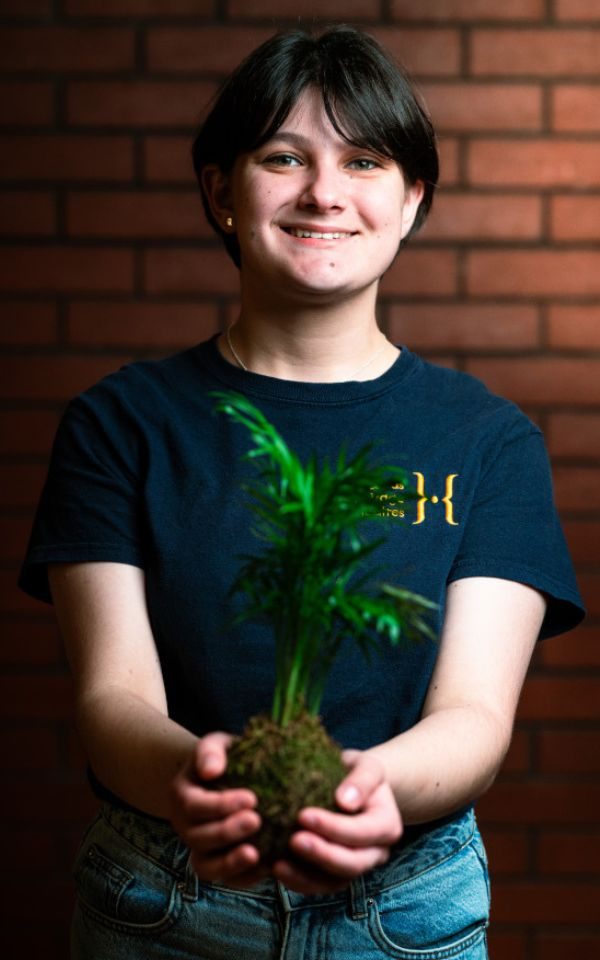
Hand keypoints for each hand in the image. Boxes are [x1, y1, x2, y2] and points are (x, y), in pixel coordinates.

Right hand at [169, 732, 265, 886]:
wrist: (227, 776)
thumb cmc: (224, 758)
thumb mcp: (216, 744)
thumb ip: (211, 752)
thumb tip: (211, 770)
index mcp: (182, 796)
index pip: (195, 806)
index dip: (221, 806)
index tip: (252, 798)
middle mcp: (185, 827)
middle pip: (199, 838)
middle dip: (227, 833)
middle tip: (257, 820)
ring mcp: (199, 849)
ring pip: (206, 867)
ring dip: (230, 863)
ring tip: (257, 855)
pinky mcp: (218, 864)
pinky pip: (226, 880)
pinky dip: (244, 878)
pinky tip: (268, 866)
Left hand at [272, 750, 401, 894]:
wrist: (353, 786)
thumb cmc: (358, 772)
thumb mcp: (367, 766)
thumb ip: (362, 779)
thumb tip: (345, 801)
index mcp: (387, 825)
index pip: (362, 832)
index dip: (333, 828)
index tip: (303, 815)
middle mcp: (377, 852)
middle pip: (351, 864)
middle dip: (321, 855)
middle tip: (292, 840)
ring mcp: (357, 867)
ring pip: (335, 882)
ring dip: (306, 876)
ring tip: (278, 864)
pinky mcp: (337, 875)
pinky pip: (320, 886)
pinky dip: (298, 882)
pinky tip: (276, 868)